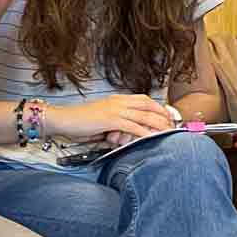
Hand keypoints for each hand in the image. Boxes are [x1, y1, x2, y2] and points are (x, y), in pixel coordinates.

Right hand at [45, 93, 176, 145]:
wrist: (63, 119)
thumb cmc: (79, 122)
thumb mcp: (101, 121)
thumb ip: (115, 125)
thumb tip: (125, 135)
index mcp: (116, 99)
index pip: (143, 99)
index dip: (157, 106)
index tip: (167, 115)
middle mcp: (118, 101)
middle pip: (148, 105)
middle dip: (163, 114)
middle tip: (173, 124)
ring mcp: (115, 110)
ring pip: (144, 115)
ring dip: (158, 124)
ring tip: (168, 132)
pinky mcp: (110, 120)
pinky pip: (133, 126)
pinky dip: (145, 132)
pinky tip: (152, 137)